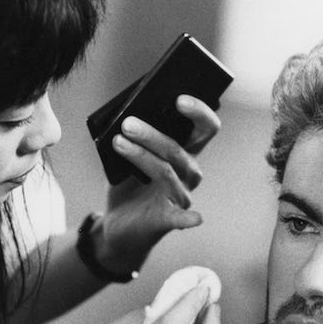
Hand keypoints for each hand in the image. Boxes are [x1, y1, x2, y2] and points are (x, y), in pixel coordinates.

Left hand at [97, 96, 221, 272]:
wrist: (118, 225)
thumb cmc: (127, 186)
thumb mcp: (128, 156)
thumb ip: (133, 136)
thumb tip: (125, 113)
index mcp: (184, 152)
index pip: (204, 128)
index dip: (198, 112)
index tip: (179, 98)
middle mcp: (188, 173)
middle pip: (179, 149)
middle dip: (153, 134)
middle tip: (127, 122)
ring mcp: (180, 196)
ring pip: (166, 171)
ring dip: (141, 155)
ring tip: (118, 141)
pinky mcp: (168, 219)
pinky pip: (181, 218)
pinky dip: (190, 218)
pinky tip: (196, 218)